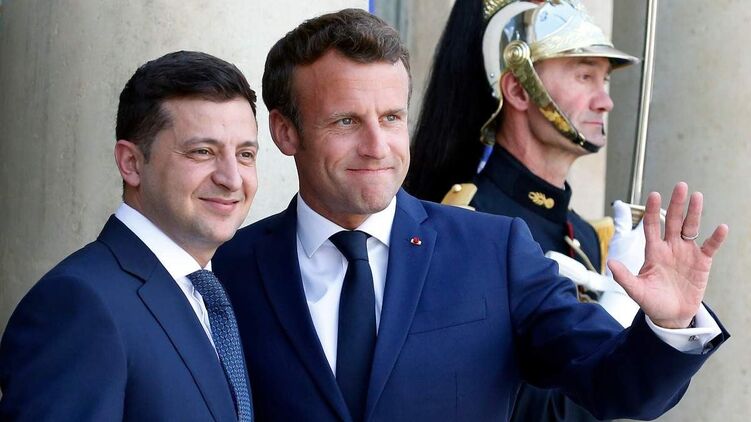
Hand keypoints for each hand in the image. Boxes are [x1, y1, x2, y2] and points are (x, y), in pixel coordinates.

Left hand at [608, 182, 727, 328]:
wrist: (671, 316)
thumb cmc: (652, 302)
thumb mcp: (636, 290)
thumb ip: (624, 277)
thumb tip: (610, 264)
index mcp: (653, 251)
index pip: (651, 226)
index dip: (652, 210)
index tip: (653, 194)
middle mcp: (670, 247)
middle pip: (672, 221)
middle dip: (676, 204)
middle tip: (680, 186)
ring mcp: (686, 253)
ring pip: (690, 228)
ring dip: (694, 213)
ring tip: (697, 196)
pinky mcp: (702, 263)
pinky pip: (710, 247)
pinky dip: (715, 238)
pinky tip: (721, 228)